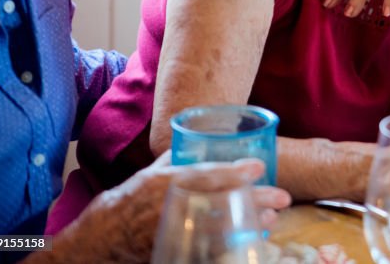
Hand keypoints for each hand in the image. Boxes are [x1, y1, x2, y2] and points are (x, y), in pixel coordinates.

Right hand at [53, 152, 290, 262]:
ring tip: (272, 220)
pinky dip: (231, 247)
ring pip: (219, 228)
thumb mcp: (154, 170)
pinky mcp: (176, 249)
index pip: (205, 173)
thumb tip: (203, 137)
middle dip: (254, 199)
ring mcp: (176, 230)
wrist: (107, 232)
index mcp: (168, 180)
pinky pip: (208, 251)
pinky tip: (250, 241)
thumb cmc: (134, 195)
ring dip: (248, 224)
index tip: (260, 166)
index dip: (234, 170)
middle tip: (282, 197)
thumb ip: (180, 156)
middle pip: (221, 202)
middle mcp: (173, 204)